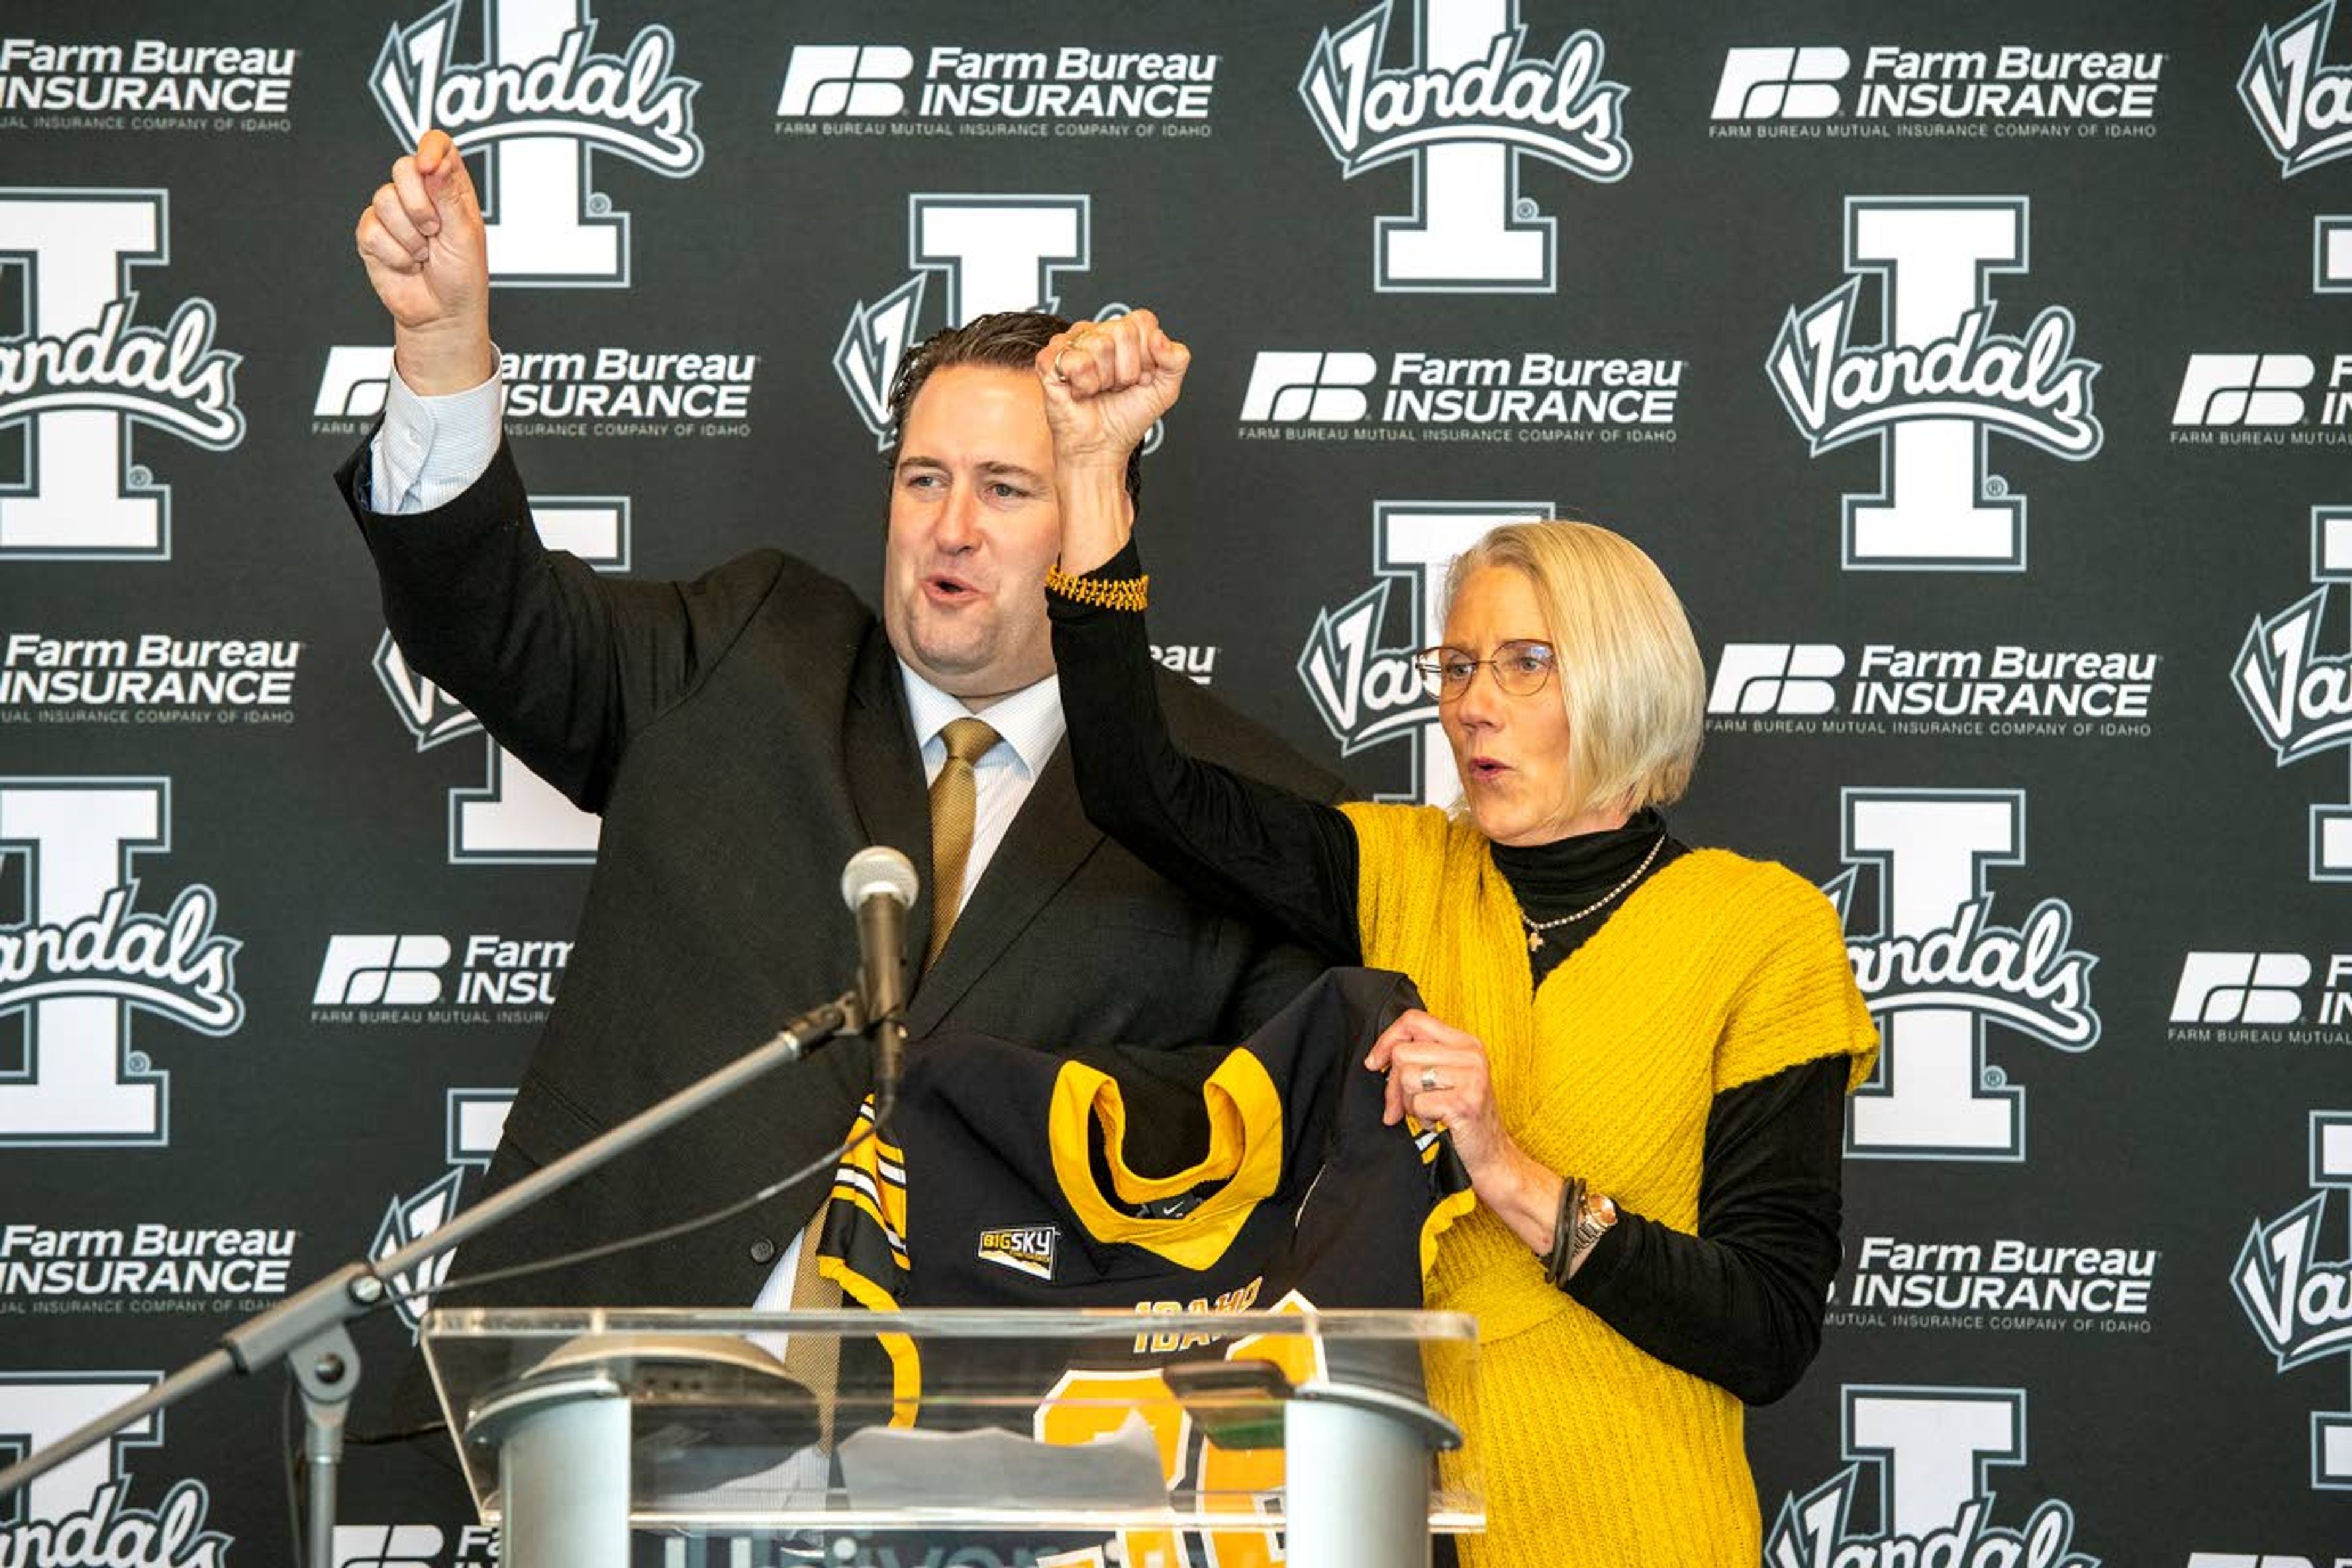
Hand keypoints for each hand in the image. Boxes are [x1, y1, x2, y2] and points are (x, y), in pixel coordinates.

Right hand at [353, 131, 493, 394]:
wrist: (442, 314)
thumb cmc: (462, 276)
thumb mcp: (466, 235)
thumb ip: (449, 195)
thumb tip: (435, 161)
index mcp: (450, 187)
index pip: (437, 145)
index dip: (429, 147)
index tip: (429, 165)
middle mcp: (420, 194)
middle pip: (402, 166)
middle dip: (420, 205)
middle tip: (435, 233)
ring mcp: (393, 212)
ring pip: (384, 198)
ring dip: (409, 236)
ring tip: (423, 254)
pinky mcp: (372, 233)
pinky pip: (372, 229)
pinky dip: (395, 253)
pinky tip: (407, 263)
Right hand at [1034, 308, 1189, 478]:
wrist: (1102, 448)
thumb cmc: (1127, 418)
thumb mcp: (1166, 389)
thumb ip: (1177, 358)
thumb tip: (1159, 337)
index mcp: (1124, 334)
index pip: (1143, 321)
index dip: (1147, 356)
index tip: (1141, 377)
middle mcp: (1097, 333)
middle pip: (1123, 330)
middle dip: (1128, 370)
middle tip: (1117, 386)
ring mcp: (1071, 344)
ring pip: (1100, 345)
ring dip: (1105, 380)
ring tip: (1100, 390)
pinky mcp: (1049, 360)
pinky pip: (1076, 361)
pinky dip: (1084, 386)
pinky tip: (1081, 392)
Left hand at [1366, 1008, 1562, 1249]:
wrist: (1493, 1157)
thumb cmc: (1465, 1118)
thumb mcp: (1448, 1078)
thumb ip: (1422, 1059)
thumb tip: (1377, 1058)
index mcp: (1466, 1043)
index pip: (1414, 1020)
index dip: (1387, 1039)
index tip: (1375, 1062)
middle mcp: (1471, 1055)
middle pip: (1403, 1053)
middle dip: (1392, 1085)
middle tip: (1399, 1106)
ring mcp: (1471, 1077)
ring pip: (1406, 1077)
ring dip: (1407, 1103)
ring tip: (1427, 1112)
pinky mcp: (1464, 1102)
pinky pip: (1417, 1103)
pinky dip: (1420, 1118)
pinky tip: (1438, 1123)